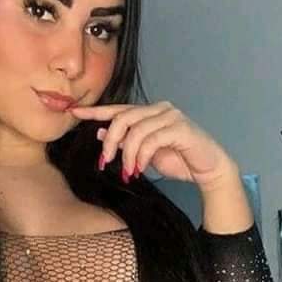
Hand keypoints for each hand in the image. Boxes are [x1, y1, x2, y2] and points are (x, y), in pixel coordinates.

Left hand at [68, 101, 237, 187]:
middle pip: (122, 118)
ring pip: (136, 131)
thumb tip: (100, 133)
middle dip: (110, 143)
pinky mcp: (180, 128)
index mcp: (148, 113)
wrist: (207, 169)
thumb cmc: (179, 160)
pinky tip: (140, 169)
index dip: (95, 111)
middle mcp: (159, 109)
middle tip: (105, 163)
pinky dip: (141, 157)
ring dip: (127, 155)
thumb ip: (125, 142)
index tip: (73, 112)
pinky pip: (152, 140)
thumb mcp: (144, 154)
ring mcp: (171, 116)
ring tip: (128, 172)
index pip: (117, 109)